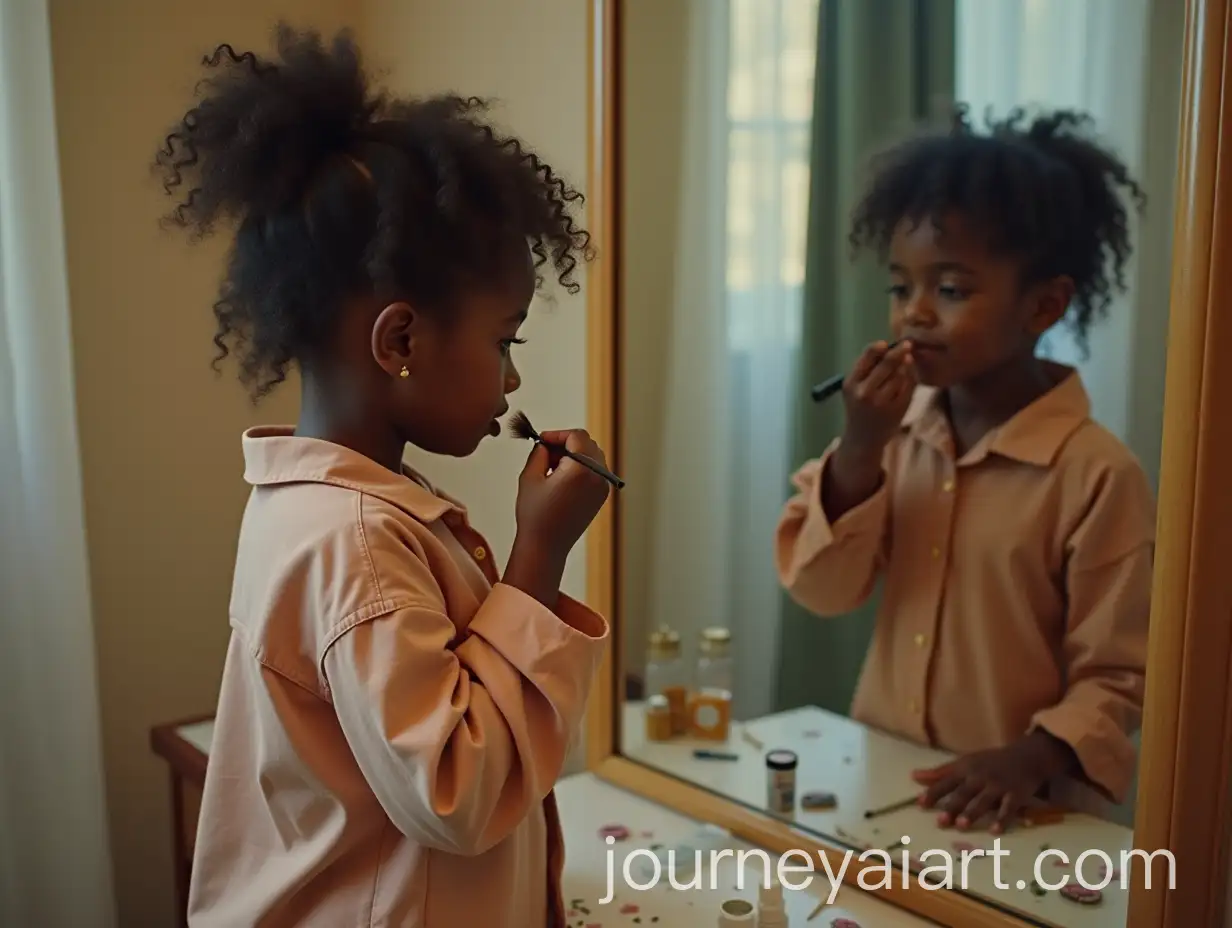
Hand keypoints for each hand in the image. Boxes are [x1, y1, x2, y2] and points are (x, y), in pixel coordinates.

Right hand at [513, 428, 610, 560]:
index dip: (557, 434)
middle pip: (587, 444)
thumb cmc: (535, 515)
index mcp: (581, 470)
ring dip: (574, 455)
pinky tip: (561, 480)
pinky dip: (581, 468)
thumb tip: (546, 444)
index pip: (576, 437)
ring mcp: (602, 488)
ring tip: (552, 469)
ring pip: (592, 456)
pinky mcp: (601, 497)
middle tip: (545, 454)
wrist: (546, 546)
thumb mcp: (530, 476)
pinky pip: (595, 471)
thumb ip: (539, 452)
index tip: (543, 440)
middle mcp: (598, 477)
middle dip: (566, 444)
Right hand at [840, 340, 916, 455]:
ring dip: (905, 366)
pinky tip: (908, 377)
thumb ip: (866, 369)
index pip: (866, 358)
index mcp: (851, 384)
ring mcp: (883, 402)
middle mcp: (865, 393)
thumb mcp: (854, 388)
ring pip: (900, 374)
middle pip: (887, 364)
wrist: (863, 438)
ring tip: (905, 365)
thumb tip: (888, 346)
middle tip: (908, 344)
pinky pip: (909, 386)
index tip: (886, 343)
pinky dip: (911, 379)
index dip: (878, 348)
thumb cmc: (859, 407)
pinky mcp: (898, 409)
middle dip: (899, 351)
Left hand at [910, 731, 1077, 833]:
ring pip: (984, 801)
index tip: (920, 804)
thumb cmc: (990, 762)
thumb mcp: (964, 762)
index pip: (946, 781)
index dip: (934, 793)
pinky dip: (1002, 820)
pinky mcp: (1016, 794)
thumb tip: (914, 776)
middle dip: (952, 806)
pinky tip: (995, 831)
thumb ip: (940, 772)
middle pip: (964, 793)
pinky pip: (1009, 808)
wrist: (1026, 756)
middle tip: (940, 822)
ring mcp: (999, 785)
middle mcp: (980, 777)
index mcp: (966, 768)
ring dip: (972, 812)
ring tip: (961, 825)